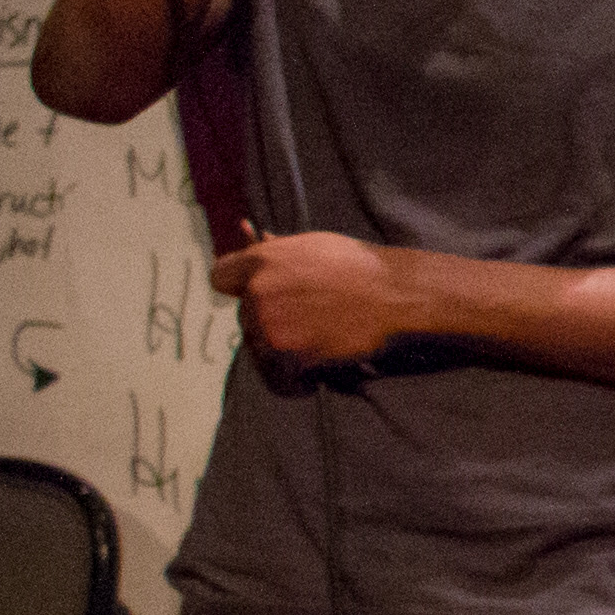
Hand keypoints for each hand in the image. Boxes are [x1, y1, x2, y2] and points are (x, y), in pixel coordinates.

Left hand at [214, 231, 421, 370]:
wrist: (394, 296)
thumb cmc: (359, 267)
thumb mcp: (312, 245)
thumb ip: (277, 248)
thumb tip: (252, 233)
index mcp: (260, 261)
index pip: (220, 277)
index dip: (240, 287)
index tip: (258, 296)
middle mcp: (258, 293)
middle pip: (244, 316)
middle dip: (267, 319)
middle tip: (303, 321)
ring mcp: (270, 326)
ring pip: (257, 346)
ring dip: (279, 349)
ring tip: (312, 345)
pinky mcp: (288, 356)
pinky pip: (276, 377)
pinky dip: (292, 381)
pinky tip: (310, 376)